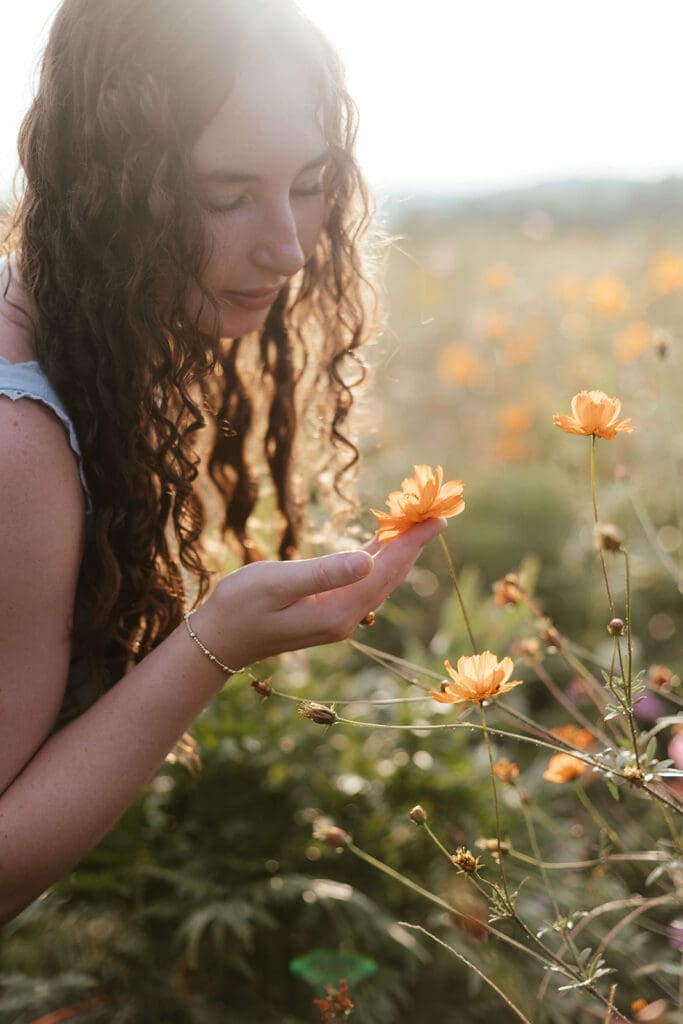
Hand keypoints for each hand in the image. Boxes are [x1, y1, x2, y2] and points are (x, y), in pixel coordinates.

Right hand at [204, 517, 446, 667]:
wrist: (219, 640)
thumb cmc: (240, 606)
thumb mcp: (277, 584)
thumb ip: (323, 573)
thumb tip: (368, 560)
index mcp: (338, 611)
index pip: (385, 570)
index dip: (412, 542)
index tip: (438, 519)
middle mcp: (346, 617)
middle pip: (390, 575)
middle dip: (413, 543)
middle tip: (437, 512)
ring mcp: (338, 617)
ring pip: (380, 578)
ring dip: (399, 551)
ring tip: (418, 522)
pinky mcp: (328, 611)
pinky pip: (363, 581)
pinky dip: (378, 559)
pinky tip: (385, 542)